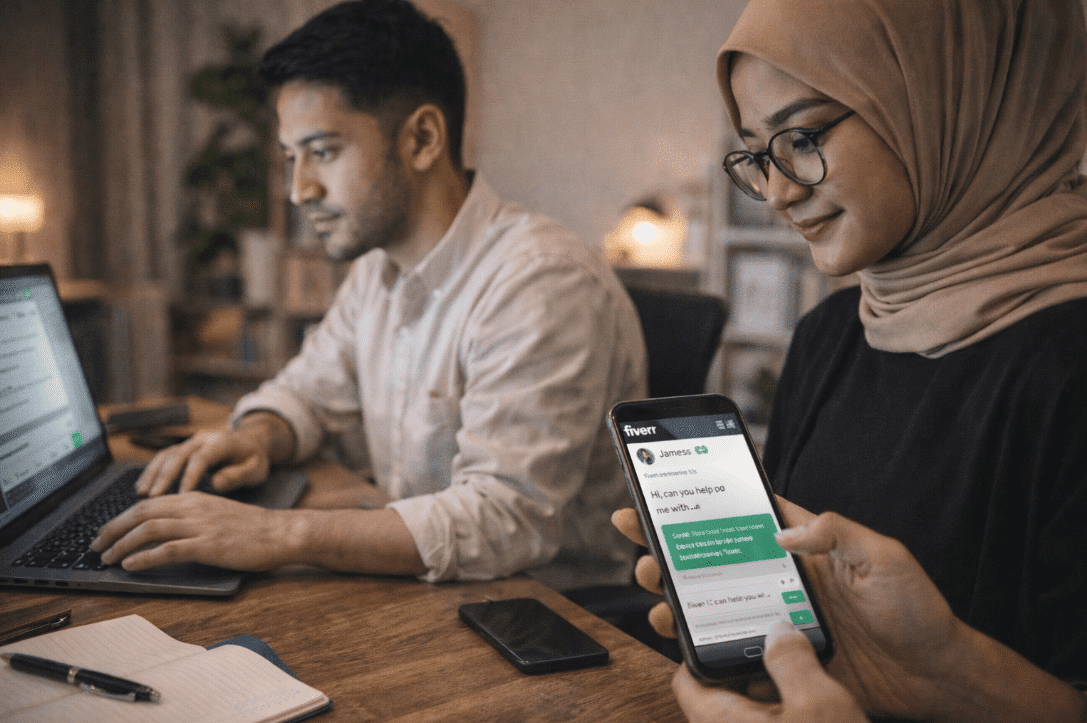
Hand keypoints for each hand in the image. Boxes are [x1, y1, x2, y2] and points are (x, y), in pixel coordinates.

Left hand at [90, 493, 293, 570]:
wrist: (279, 533)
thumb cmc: (252, 528)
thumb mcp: (217, 513)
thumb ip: (191, 516)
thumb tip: (164, 530)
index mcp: (193, 498)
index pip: (147, 503)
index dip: (121, 518)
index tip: (106, 533)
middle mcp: (193, 507)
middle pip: (141, 512)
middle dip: (113, 530)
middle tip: (96, 546)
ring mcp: (200, 526)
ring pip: (149, 529)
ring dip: (122, 544)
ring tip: (108, 558)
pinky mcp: (207, 545)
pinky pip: (168, 549)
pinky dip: (144, 557)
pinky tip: (132, 566)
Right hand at [135, 416, 285, 496]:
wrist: (251, 442)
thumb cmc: (253, 459)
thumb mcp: (256, 468)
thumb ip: (239, 475)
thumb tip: (217, 483)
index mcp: (221, 442)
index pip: (201, 458)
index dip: (190, 476)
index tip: (181, 497)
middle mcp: (202, 439)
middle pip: (178, 454)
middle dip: (164, 476)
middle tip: (153, 498)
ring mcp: (190, 442)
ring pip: (166, 455)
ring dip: (152, 474)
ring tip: (142, 494)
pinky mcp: (183, 448)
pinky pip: (163, 457)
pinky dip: (151, 471)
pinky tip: (142, 488)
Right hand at [611, 501, 960, 719]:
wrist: (934, 677)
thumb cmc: (916, 610)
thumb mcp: (884, 557)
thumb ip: (837, 534)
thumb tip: (784, 530)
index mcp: (803, 547)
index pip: (744, 515)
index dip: (703, 502)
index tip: (663, 491)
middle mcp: (781, 579)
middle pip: (713, 555)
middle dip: (670, 545)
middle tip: (638, 539)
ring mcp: (775, 618)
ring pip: (712, 600)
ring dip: (676, 594)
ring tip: (653, 590)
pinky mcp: (778, 657)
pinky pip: (729, 646)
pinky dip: (699, 642)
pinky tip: (680, 637)